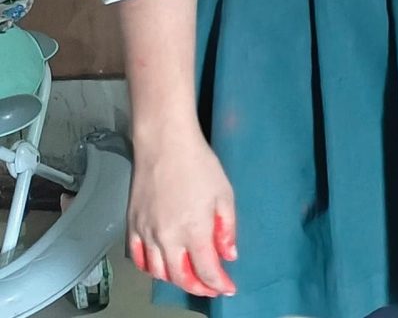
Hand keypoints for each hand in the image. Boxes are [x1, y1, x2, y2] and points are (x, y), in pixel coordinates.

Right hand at [127, 128, 237, 297]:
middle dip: (198, 287)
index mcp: (194, 231)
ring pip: (157, 272)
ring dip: (174, 280)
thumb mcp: (225, 196)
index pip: (207, 270)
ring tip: (189, 277)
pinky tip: (160, 266)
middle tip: (211, 287)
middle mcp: (167, 238)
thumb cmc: (198, 165)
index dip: (219, 284)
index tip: (228, 288)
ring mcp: (146, 233)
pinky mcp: (132, 225)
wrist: (164, 146)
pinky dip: (149, 268)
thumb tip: (229, 255)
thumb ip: (227, 229)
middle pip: (180, 277)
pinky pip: (137, 257)